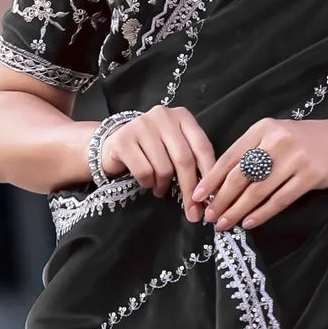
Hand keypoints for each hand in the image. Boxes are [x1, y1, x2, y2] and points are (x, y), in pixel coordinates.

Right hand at [100, 104, 215, 220]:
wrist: (115, 143)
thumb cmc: (152, 149)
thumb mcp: (176, 148)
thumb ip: (193, 161)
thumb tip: (211, 195)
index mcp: (182, 116)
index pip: (202, 147)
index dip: (209, 175)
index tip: (211, 198)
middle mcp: (163, 116)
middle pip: (184, 159)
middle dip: (190, 189)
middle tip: (193, 212)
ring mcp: (141, 125)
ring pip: (164, 168)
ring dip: (164, 186)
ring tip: (160, 188)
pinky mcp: (123, 140)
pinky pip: (144, 171)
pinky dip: (148, 183)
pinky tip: (147, 182)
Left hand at [191, 114, 327, 231]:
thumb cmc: (300, 141)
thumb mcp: (273, 136)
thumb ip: (249, 153)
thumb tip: (218, 183)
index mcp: (262, 128)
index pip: (229, 157)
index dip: (211, 179)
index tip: (196, 196)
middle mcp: (276, 141)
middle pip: (241, 176)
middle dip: (221, 199)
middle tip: (209, 216)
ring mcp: (294, 159)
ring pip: (258, 191)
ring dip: (237, 210)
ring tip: (224, 223)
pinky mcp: (308, 176)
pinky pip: (279, 200)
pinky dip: (262, 213)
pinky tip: (249, 223)